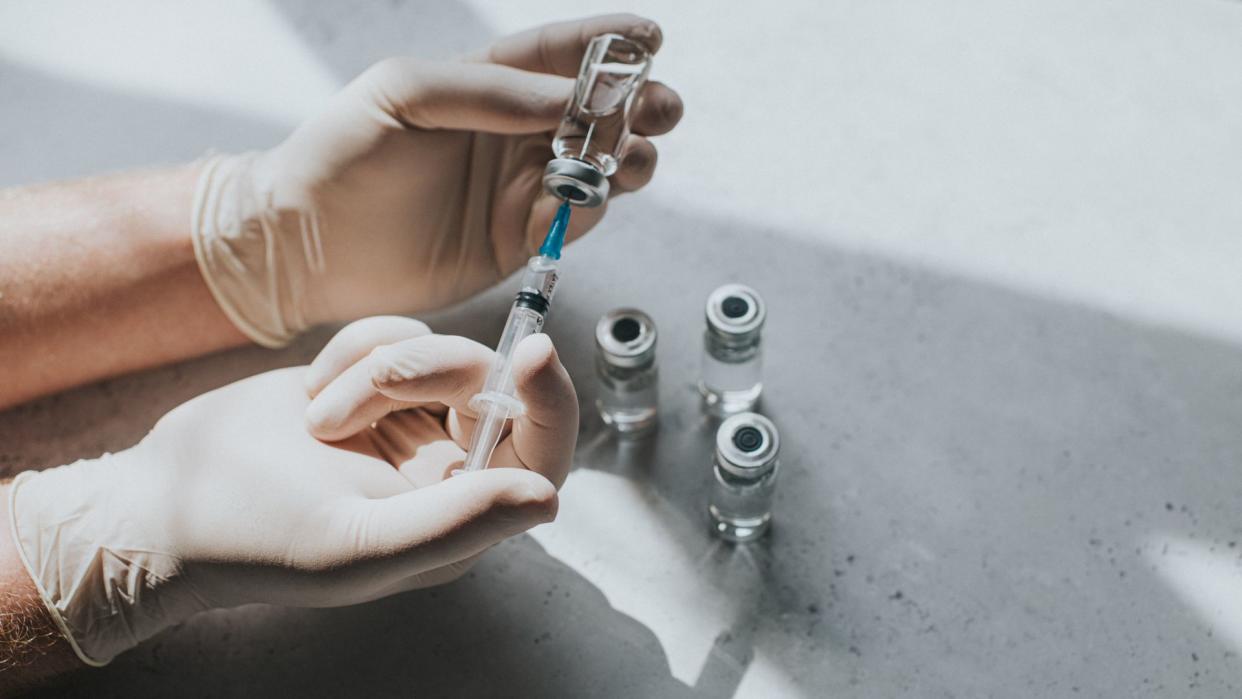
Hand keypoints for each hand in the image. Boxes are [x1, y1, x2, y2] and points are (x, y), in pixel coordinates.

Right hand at [6, 317, 576, 664]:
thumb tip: (548, 498)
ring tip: (317, 417)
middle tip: (352, 400)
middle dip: (425, 372)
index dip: (551, 401)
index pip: (544, 453)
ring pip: (438, 350)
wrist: (167, 500)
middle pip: (489, 383)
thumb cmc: (256, 540)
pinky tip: (309, 393)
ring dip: (373, 367)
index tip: (532, 353)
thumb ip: (456, 523)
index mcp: (461, 517)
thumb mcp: (357, 545)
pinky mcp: (372, 381)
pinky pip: (395, 332)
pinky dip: (350, 349)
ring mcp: (410, 420)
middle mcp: (448, 468)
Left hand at [192, 14, 682, 346]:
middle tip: (658, 108)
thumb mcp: (404, 94)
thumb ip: (488, 91)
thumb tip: (568, 96)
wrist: (308, 246)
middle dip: (639, 105)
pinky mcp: (520, 240)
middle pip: (597, 112)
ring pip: (601, 166)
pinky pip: (576, 219)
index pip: (557, 56)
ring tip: (628, 156)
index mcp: (485, 86)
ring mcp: (519, 188)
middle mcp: (511, 134)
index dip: (608, 44)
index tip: (651, 36)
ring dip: (627, 156)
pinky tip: (577, 201)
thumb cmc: (340, 156)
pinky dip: (590, 207)